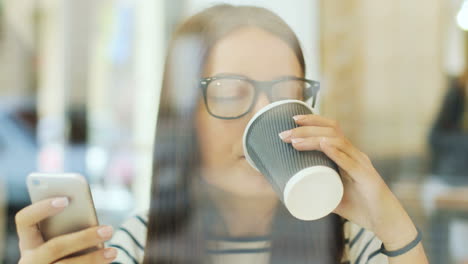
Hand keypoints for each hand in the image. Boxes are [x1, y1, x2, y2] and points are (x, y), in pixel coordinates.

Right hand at [16, 197, 116, 263]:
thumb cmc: (65, 251)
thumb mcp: (61, 239)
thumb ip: (68, 227)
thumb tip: (93, 224)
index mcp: (28, 241)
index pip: (24, 220)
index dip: (41, 208)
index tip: (65, 200)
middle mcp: (29, 259)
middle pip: (54, 247)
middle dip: (84, 238)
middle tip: (109, 229)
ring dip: (93, 258)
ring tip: (113, 251)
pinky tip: (107, 262)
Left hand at [278, 114, 417, 247]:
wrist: (385, 223)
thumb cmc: (360, 208)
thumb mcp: (333, 196)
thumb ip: (317, 191)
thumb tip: (293, 193)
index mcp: (349, 155)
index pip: (331, 129)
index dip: (313, 121)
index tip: (292, 120)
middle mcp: (356, 155)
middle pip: (330, 131)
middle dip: (305, 129)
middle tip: (284, 135)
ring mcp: (362, 164)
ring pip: (337, 142)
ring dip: (313, 139)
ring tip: (294, 142)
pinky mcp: (366, 178)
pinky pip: (350, 162)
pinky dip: (335, 152)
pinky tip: (323, 146)